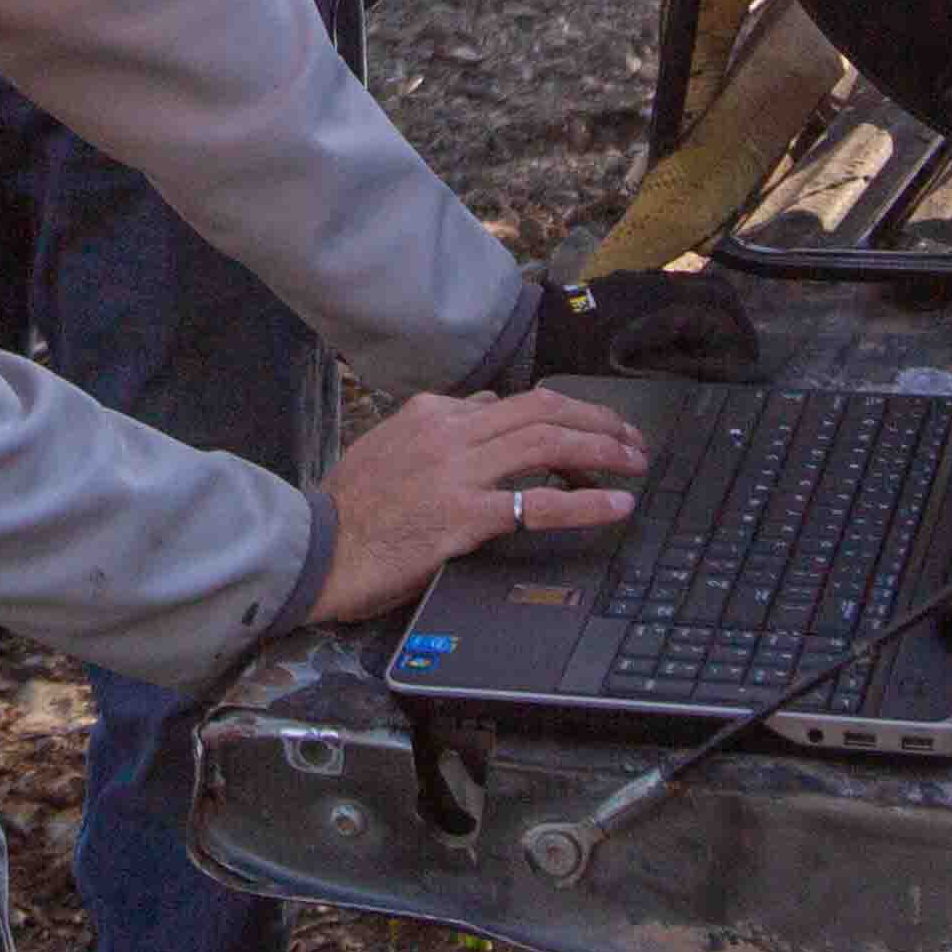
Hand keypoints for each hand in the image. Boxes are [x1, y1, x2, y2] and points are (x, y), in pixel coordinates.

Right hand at [304, 386, 648, 624]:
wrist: (317, 548)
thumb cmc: (351, 509)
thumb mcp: (390, 447)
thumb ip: (439, 430)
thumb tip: (486, 409)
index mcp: (432, 412)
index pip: (515, 402)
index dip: (564, 416)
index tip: (589, 435)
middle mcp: (450, 431)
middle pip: (544, 410)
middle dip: (598, 420)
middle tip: (631, 440)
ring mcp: (458, 472)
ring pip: (549, 442)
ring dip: (603, 449)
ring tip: (635, 462)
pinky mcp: (464, 516)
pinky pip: (538, 502)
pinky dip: (586, 501)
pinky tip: (616, 504)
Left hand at [528, 272, 761, 382]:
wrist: (535, 329)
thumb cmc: (581, 357)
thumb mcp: (636, 371)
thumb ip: (684, 367)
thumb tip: (726, 369)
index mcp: (665, 307)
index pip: (720, 319)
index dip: (740, 344)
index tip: (749, 365)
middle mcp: (661, 284)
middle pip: (719, 293)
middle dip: (738, 321)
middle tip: (745, 351)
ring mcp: (646, 279)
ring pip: (699, 286)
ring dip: (717, 313)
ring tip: (722, 346)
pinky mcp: (632, 281)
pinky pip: (678, 287)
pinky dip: (695, 308)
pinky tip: (687, 336)